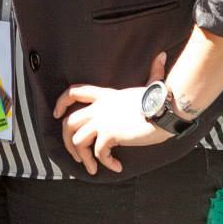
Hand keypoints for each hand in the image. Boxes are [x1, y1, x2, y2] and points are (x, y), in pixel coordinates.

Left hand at [52, 61, 175, 178]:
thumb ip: (152, 72)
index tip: (57, 114)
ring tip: (93, 167)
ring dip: (83, 158)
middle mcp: (99, 108)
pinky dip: (105, 163)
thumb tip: (162, 56)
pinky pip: (98, 153)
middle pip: (68, 122)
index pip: (74, 92)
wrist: (165, 109)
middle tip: (76, 155)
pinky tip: (116, 166)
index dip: (61, 102)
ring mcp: (102, 121)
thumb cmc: (161, 98)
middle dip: (67, 142)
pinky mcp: (109, 134)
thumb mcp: (149, 85)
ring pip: (77, 140)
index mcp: (105, 95)